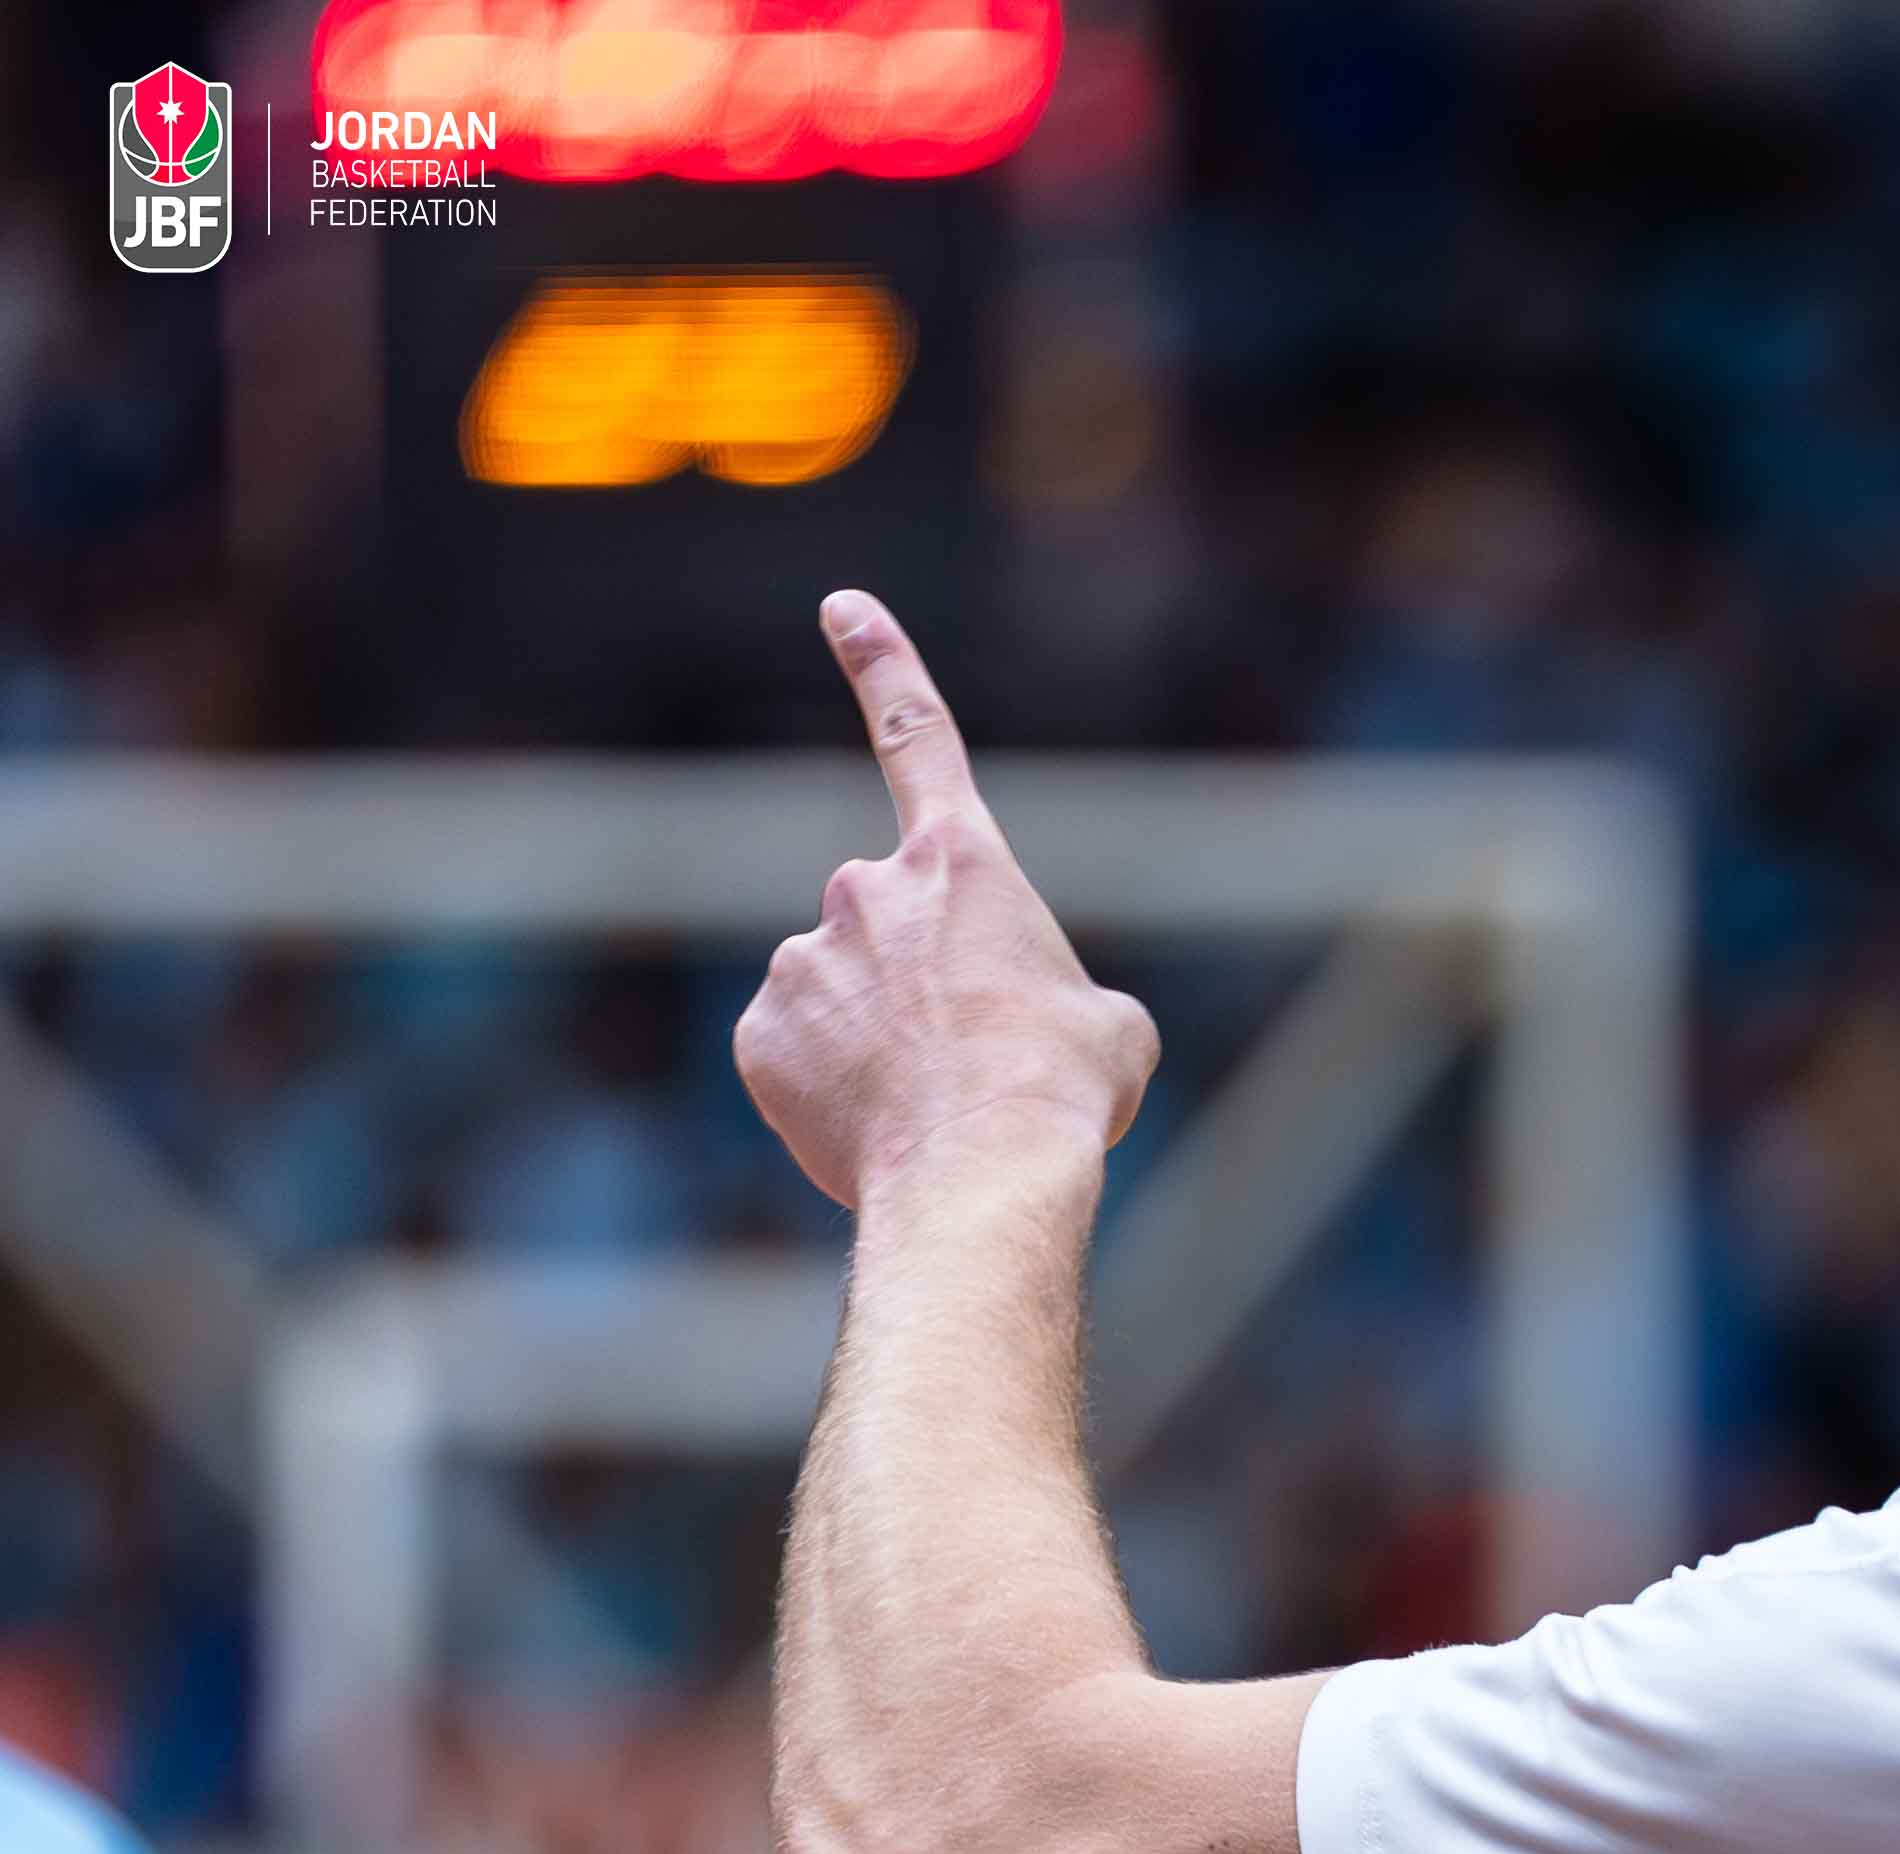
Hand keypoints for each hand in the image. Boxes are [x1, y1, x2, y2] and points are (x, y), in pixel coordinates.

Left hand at [734, 590, 1158, 1208]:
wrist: (982, 1172)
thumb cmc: (1061, 1091)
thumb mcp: (1111, 1030)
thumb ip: (1052, 991)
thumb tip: (1019, 1018)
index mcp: (963, 865)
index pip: (920, 738)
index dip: (884, 664)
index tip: (842, 606)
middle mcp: (866, 889)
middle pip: (888, 925)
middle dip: (919, 982)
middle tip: (972, 1060)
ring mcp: (803, 960)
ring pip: (839, 993)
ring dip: (877, 1041)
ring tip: (931, 1106)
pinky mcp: (760, 1033)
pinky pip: (794, 1052)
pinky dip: (828, 1087)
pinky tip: (874, 1127)